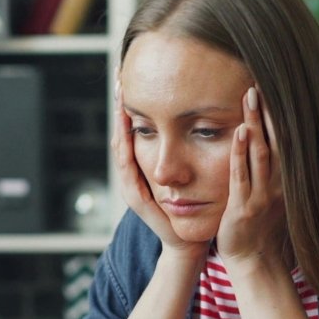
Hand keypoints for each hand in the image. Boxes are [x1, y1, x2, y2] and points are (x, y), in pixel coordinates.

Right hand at [111, 76, 207, 263]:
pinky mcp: (136, 196)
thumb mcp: (189, 171)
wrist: (187, 240)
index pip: (134, 129)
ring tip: (120, 97)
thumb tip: (200, 117)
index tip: (130, 78)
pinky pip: (127, 166)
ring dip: (119, 122)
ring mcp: (131, 185)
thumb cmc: (193, 206)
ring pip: (120, 147)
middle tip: (118, 78)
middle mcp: (132, 174)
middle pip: (121, 133)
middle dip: (119, 106)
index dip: (131, 105)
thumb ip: (188, 149)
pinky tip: (125, 129)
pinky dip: (125, 147)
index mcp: (144, 167)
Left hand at [218, 86, 287, 272]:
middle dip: (268, 111)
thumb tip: (270, 141)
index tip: (273, 88)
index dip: (279, 114)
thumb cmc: (258, 227)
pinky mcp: (244, 207)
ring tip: (250, 96)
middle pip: (275, 140)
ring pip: (260, 153)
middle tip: (261, 80)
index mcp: (284, 179)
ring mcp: (262, 196)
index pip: (283, 139)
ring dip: (255, 124)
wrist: (254, 261)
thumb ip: (271, 169)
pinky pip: (242, 176)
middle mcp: (278, 184)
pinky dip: (240, 153)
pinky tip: (237, 132)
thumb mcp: (270, 194)